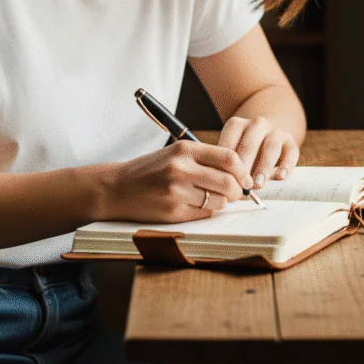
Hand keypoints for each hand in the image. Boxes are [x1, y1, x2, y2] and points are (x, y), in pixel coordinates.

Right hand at [103, 140, 253, 222]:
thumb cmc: (150, 170)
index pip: (229, 158)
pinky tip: (197, 206)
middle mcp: (182, 169)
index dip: (243, 170)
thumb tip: (238, 173)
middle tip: (237, 193)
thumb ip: (205, 159)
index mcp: (185, 149)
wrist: (117, 188)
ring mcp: (177, 192)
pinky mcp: (173, 213)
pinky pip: (204, 214)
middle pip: (228, 182)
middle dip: (238, 191)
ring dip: (223, 202)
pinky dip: (208, 211)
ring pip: (219, 201)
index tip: (245, 178)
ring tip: (214, 198)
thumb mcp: (175, 153)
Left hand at [216, 116, 299, 189]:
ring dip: (264, 167)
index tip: (225, 181)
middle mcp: (256, 124)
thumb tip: (219, 186)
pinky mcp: (290, 141)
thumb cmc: (243, 152)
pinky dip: (286, 165)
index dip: (227, 164)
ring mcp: (275, 131)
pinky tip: (280, 177)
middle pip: (249, 145)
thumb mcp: (232, 152)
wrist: (268, 137)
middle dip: (245, 167)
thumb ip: (227, 165)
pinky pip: (290, 152)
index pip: (229, 143)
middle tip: (241, 186)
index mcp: (236, 125)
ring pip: (270, 147)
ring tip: (258, 185)